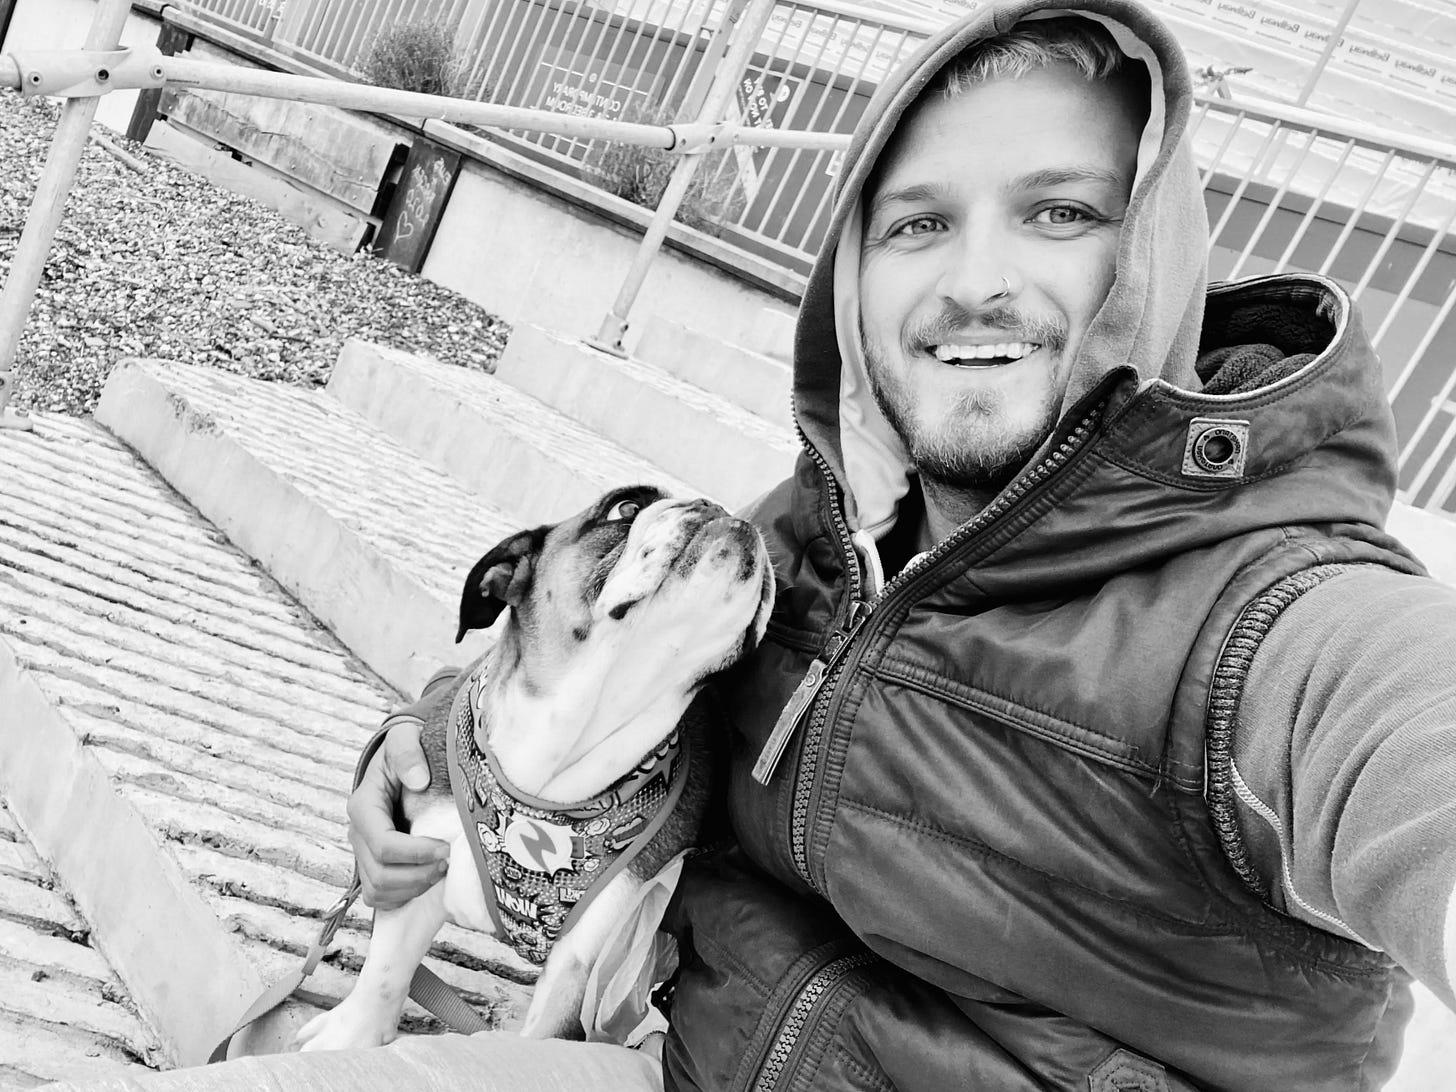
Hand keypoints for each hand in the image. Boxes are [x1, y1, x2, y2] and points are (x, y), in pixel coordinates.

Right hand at [346, 719, 449, 908]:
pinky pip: (379, 897)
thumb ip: (408, 754)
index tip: (446, 848)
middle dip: (419, 875)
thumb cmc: (405, 750)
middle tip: (449, 862)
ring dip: (414, 887)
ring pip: (379, 890)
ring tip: (441, 870)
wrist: (400, 759)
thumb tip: (418, 779)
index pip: (384, 845)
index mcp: (363, 806)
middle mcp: (358, 833)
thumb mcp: (405, 738)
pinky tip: (426, 880)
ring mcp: (362, 852)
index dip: (416, 854)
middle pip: (381, 875)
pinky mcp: (372, 865)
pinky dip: (403, 896)